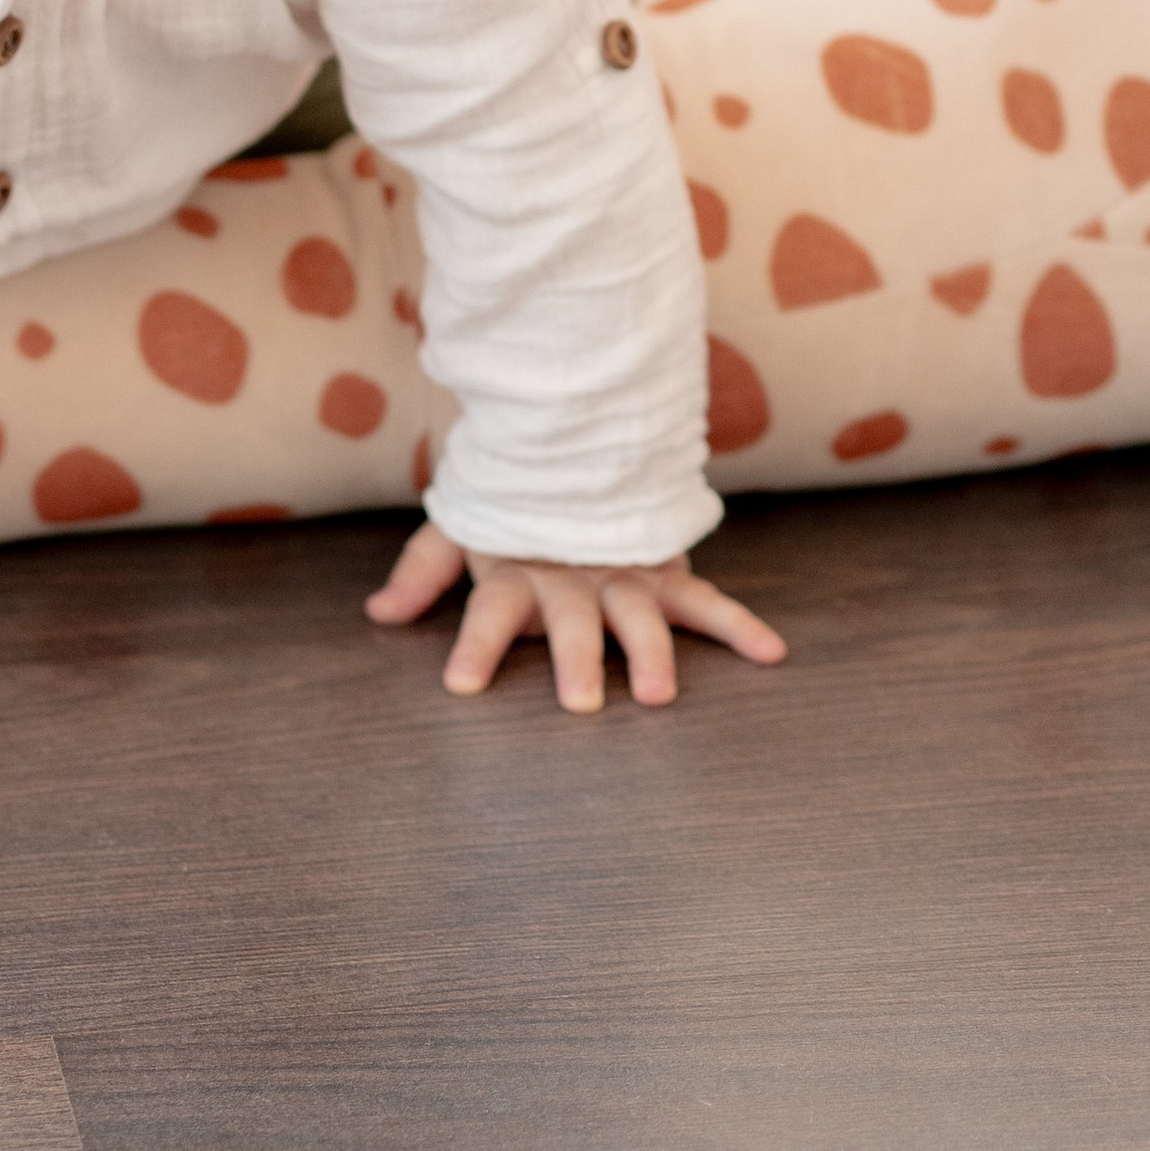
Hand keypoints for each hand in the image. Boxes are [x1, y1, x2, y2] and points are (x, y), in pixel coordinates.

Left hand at [364, 519, 784, 709]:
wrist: (573, 446)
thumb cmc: (512, 507)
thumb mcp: (461, 530)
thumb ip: (423, 572)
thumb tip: (377, 612)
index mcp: (517, 572)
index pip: (489, 611)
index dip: (476, 645)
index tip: (461, 685)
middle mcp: (571, 578)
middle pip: (572, 621)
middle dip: (576, 659)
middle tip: (581, 704)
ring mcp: (622, 576)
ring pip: (639, 617)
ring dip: (651, 653)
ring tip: (659, 695)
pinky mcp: (664, 575)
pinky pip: (707, 603)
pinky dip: (740, 626)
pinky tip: (772, 653)